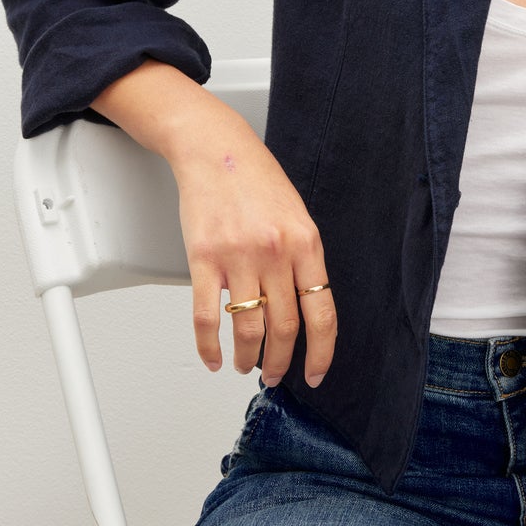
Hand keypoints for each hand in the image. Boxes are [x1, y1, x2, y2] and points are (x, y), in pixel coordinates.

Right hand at [174, 116, 335, 388]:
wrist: (216, 149)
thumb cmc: (256, 180)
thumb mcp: (297, 216)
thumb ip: (302, 259)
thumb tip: (303, 306)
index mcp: (306, 244)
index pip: (321, 313)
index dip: (321, 352)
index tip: (315, 374)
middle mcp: (276, 254)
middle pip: (284, 327)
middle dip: (280, 361)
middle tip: (273, 375)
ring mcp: (239, 257)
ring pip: (248, 328)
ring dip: (248, 357)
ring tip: (245, 366)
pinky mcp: (203, 259)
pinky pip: (207, 316)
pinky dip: (209, 345)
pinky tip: (213, 357)